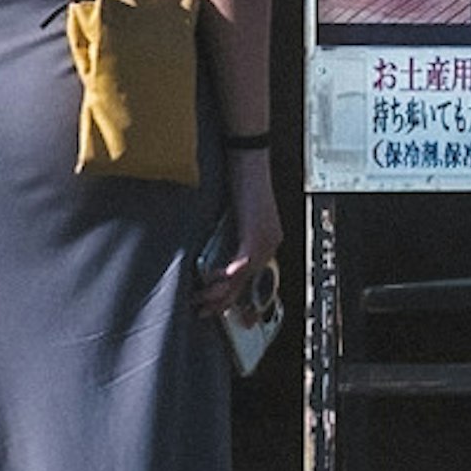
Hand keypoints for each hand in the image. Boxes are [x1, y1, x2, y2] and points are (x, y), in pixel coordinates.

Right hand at [195, 145, 282, 325]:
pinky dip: (225, 276)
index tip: (221, 311)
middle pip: (248, 284)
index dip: (238, 298)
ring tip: (199, 302)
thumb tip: (209, 256)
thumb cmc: (239, 179)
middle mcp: (271, 243)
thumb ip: (227, 236)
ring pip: (243, 279)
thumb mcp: (233, 214)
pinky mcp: (255, 234)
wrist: (247, 157)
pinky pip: (241, 264)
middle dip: (224, 303)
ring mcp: (266, 241)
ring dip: (219, 293)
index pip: (254, 278)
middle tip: (204, 313)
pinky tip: (210, 282)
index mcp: (268, 240)